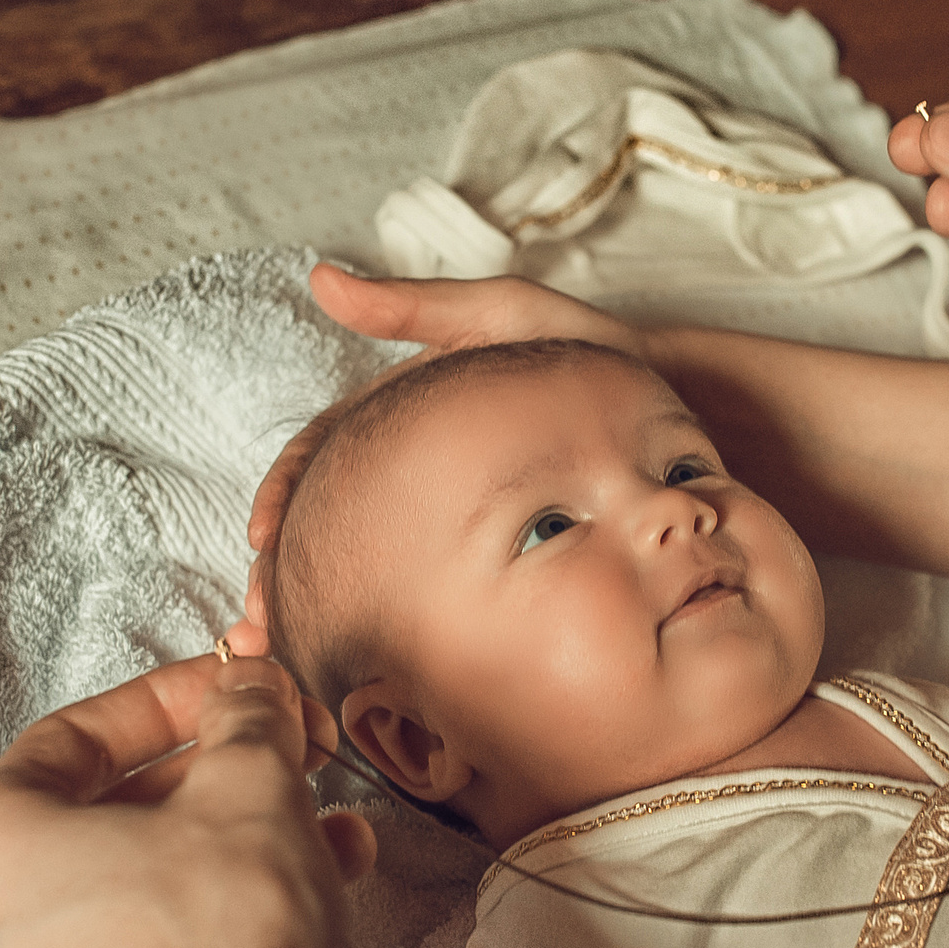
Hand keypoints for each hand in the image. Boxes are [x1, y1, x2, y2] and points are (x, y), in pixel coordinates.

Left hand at [0, 654, 379, 947]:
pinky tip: (296, 919)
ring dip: (227, 859)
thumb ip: (245, 718)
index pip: (69, 741)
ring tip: (330, 847)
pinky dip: (209, 935)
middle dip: (211, 786)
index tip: (234, 693)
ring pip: (134, 903)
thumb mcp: (250, 784)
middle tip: (288, 766)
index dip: (167, 703)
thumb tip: (249, 688)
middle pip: (103, 826)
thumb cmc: (221, 927)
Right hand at [220, 265, 647, 654]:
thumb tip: (324, 280)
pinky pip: (433, 590)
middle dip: (290, 573)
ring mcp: (457, 515)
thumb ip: (423, 305)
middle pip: (336, 524)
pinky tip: (376, 666)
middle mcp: (422, 470)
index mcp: (409, 417)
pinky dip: (394, 623)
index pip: (325, 460)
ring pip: (375, 566)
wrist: (685, 422)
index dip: (287, 498)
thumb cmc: (601, 362)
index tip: (264, 541)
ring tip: (300, 655)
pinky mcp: (497, 556)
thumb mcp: (512, 319)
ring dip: (329, 608)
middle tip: (264, 620)